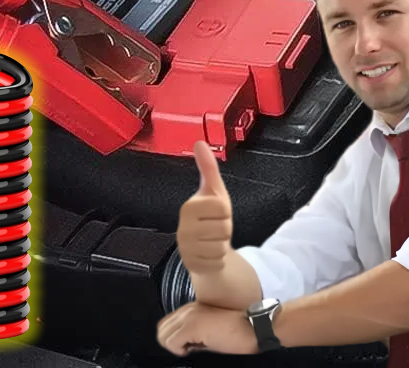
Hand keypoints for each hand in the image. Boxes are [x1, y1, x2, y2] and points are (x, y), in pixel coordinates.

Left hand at [157, 301, 258, 356]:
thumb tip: (182, 346)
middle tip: (189, 349)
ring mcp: (188, 316)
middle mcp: (187, 310)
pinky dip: (178, 350)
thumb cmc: (234, 334)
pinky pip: (172, 342)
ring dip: (174, 346)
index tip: (187, 347)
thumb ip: (193, 335)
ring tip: (192, 348)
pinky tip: (193, 349)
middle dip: (171, 343)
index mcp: (190, 310)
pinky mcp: (192, 326)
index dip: (173, 339)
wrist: (251, 329)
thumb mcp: (209, 333)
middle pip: (161, 329)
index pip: (166, 324)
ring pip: (163, 335)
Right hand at [177, 140, 233, 280]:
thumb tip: (200, 142)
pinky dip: (218, 260)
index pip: (222, 208)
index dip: (225, 212)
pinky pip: (218, 262)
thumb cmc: (210, 217)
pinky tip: (210, 254)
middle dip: (224, 230)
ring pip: (222, 246)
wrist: (202, 251)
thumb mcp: (213, 192)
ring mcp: (186, 248)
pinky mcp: (192, 266)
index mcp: (188, 207)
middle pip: (224, 228)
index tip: (215, 214)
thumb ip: (208, 168)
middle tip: (214, 228)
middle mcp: (183, 228)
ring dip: (222, 245)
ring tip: (212, 241)